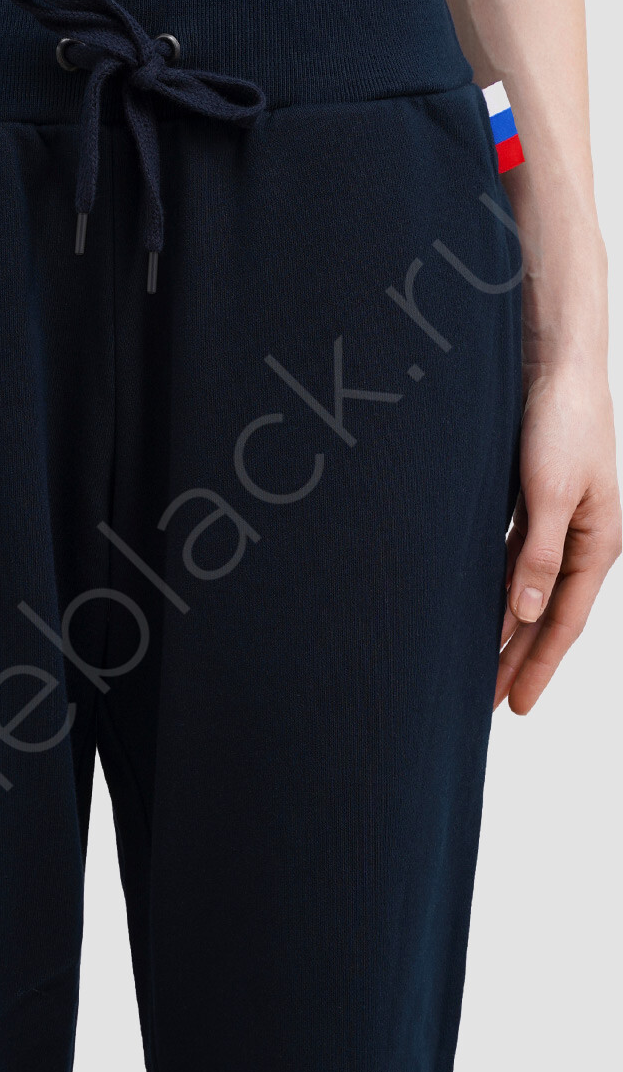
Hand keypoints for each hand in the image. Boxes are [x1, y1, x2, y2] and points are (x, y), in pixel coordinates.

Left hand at [495, 362, 620, 713]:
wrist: (553, 365)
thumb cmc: (561, 422)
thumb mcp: (551, 494)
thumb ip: (538, 555)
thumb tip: (522, 614)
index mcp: (597, 544)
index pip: (563, 622)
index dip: (538, 666)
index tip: (516, 706)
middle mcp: (579, 540)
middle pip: (543, 615)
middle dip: (517, 661)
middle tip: (487, 706)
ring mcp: (555, 524)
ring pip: (525, 592)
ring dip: (503, 630)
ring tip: (477, 669)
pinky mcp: (531, 504)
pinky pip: (512, 562)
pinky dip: (495, 590)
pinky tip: (474, 610)